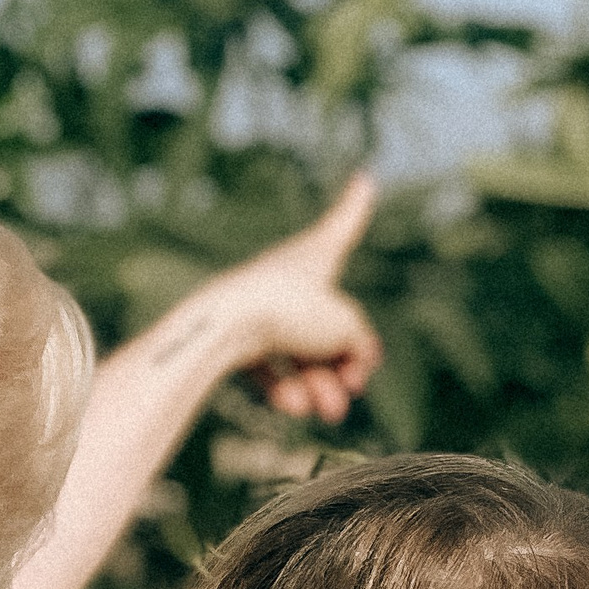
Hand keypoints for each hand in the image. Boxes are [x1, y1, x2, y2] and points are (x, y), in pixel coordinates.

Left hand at [207, 174, 382, 425]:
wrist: (224, 328)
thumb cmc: (289, 311)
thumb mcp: (346, 324)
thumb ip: (359, 341)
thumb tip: (355, 361)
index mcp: (315, 255)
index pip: (344, 224)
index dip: (357, 205)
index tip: (364, 178)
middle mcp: (288, 278)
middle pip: (327, 321)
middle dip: (346, 362)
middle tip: (354, 387)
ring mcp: (262, 310)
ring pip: (301, 354)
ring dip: (322, 387)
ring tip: (329, 411)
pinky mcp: (237, 342)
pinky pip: (271, 370)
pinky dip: (287, 390)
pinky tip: (295, 408)